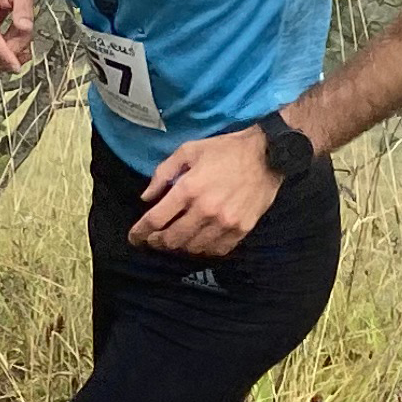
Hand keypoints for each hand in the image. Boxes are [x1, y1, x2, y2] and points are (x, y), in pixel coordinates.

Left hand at [131, 129, 283, 256]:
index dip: (140, 232)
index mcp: (188, 189)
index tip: (134, 237)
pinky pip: (216, 250)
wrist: (267, 155)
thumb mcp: (189, 151)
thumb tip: (146, 197)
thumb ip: (163, 173)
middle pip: (172, 239)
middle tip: (153, 239)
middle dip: (157, 242)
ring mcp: (224, 223)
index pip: (155, 220)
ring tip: (175, 239)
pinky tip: (199, 242)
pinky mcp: (241, 229)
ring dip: (179, 247)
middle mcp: (205, 210)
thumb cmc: (225, 150)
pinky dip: (203, 250)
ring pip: (193, 248)